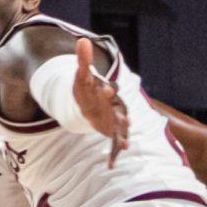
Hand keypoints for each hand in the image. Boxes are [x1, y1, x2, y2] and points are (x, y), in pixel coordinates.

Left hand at [72, 37, 127, 166]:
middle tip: (125, 121)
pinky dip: (112, 154)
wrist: (89, 102)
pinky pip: (113, 143)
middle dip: (123, 116)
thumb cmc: (86, 88)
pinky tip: (109, 166)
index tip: (105, 90)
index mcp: (108, 91)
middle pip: (121, 111)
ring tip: (125, 145)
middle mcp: (116, 106)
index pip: (110, 89)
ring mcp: (115, 120)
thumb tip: (82, 40)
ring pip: (122, 129)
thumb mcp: (81, 76)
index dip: (108, 90)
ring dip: (123, 136)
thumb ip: (83, 61)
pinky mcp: (111, 132)